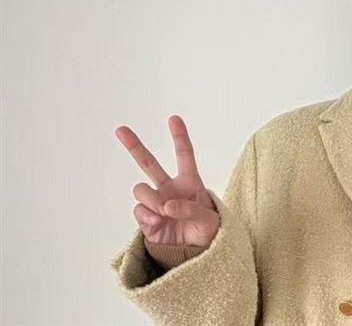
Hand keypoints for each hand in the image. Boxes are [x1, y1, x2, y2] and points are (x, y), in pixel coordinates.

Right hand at [115, 115, 219, 246]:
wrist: (198, 254)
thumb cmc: (209, 232)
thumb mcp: (210, 219)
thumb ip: (190, 209)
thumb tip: (167, 206)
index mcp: (190, 183)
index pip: (184, 155)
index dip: (179, 136)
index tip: (174, 118)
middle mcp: (169, 189)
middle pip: (148, 163)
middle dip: (134, 146)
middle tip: (120, 129)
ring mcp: (156, 203)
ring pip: (141, 190)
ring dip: (151, 200)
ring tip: (164, 213)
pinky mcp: (147, 220)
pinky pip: (139, 211)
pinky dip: (147, 217)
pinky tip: (158, 224)